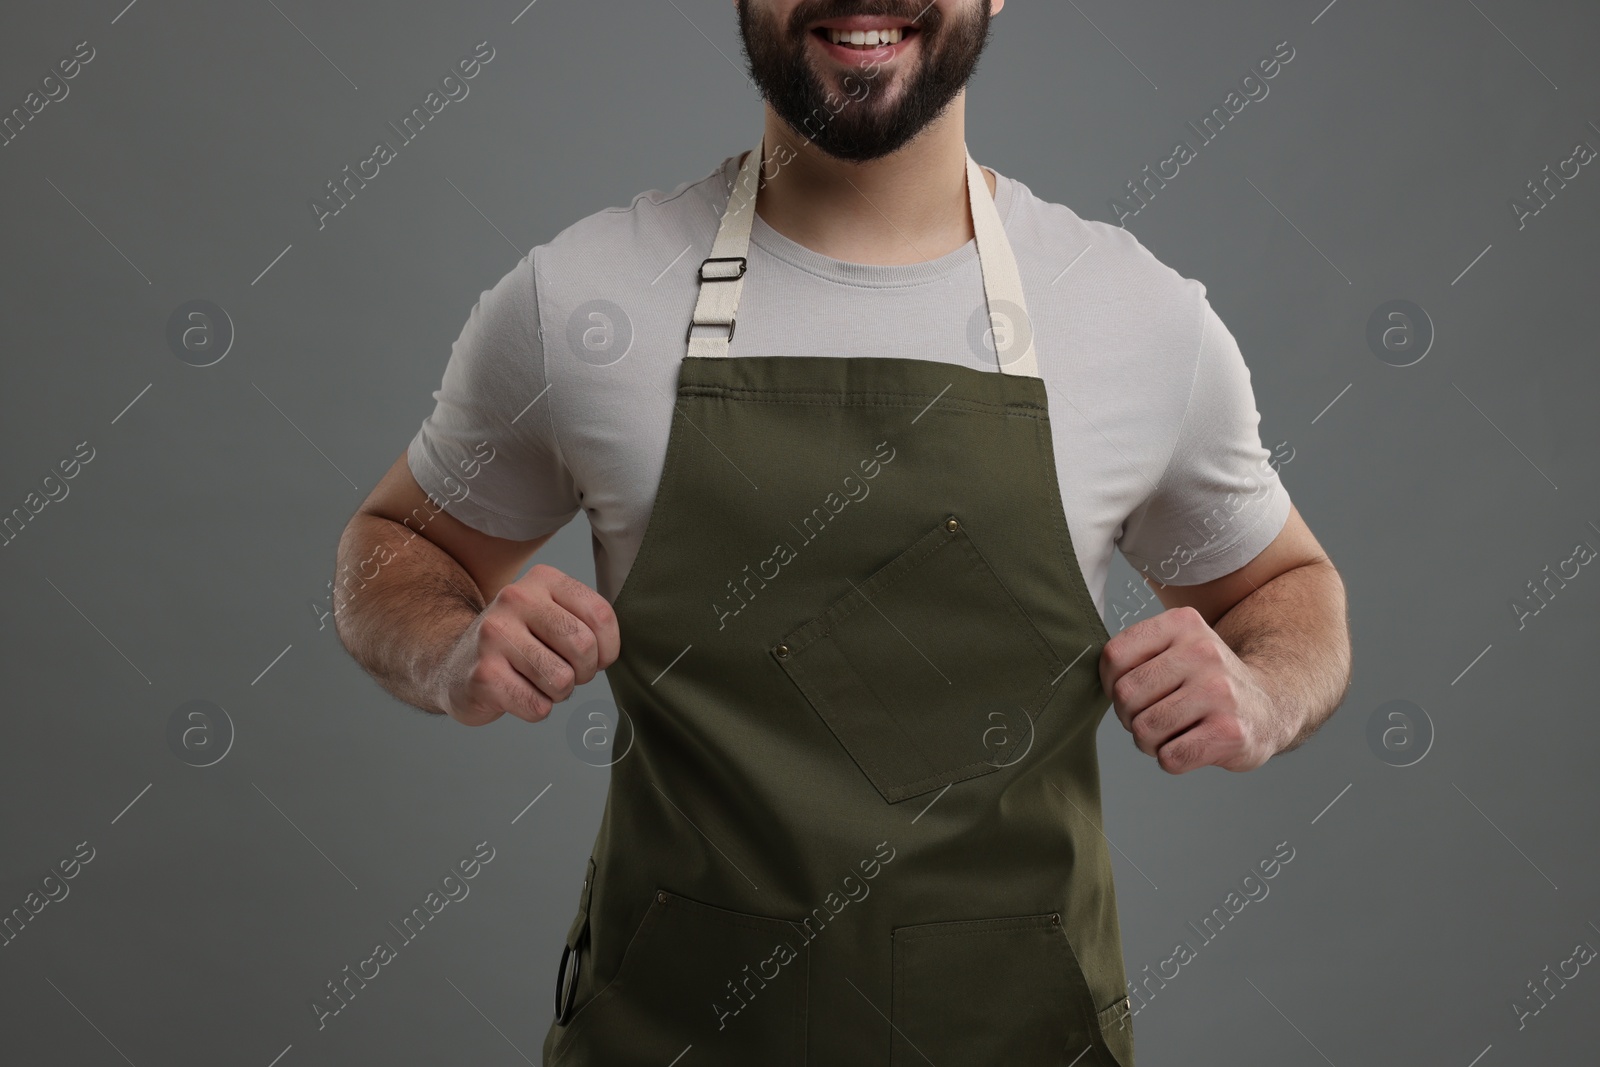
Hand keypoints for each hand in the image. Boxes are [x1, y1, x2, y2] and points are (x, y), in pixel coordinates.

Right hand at [435, 564, 620, 726]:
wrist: (454, 665)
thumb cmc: (519, 644)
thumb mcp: (552, 616)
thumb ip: (587, 623)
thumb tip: (609, 654)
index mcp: (542, 579)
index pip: (600, 614)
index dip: (608, 648)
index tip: (596, 658)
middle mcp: (515, 598)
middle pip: (583, 645)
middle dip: (584, 672)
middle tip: (567, 674)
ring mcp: (494, 635)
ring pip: (561, 679)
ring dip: (559, 693)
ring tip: (539, 682)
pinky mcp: (483, 674)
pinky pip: (538, 706)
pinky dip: (536, 708)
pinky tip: (518, 693)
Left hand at [1098, 606, 1280, 773]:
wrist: (1271, 705)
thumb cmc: (1206, 681)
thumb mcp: (1177, 647)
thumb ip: (1137, 654)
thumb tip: (1098, 683)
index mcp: (1183, 623)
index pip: (1114, 655)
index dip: (1110, 683)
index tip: (1129, 692)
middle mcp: (1203, 652)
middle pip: (1126, 696)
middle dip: (1129, 717)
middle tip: (1152, 717)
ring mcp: (1220, 692)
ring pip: (1145, 729)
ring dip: (1149, 742)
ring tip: (1171, 732)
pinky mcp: (1230, 732)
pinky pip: (1170, 757)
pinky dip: (1171, 760)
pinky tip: (1191, 745)